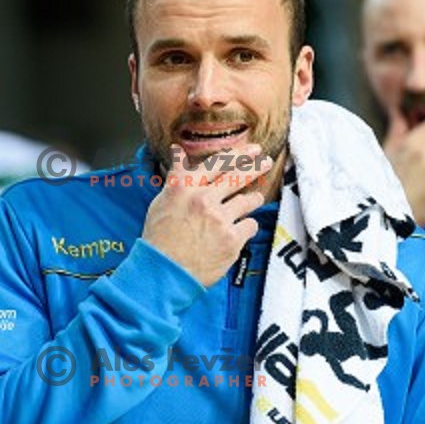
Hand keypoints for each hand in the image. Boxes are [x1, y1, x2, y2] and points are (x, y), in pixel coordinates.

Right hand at [142, 144, 272, 286]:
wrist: (164, 273)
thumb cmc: (159, 239)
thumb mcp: (161, 201)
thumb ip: (176, 176)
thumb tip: (178, 152)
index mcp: (185, 187)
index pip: (217, 162)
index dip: (239, 153)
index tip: (252, 150)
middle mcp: (203, 199)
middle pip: (238, 176)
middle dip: (256, 166)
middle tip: (265, 161)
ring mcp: (219, 219)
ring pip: (248, 200)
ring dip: (254, 198)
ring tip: (256, 197)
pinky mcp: (232, 240)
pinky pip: (250, 225)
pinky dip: (247, 227)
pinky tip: (241, 230)